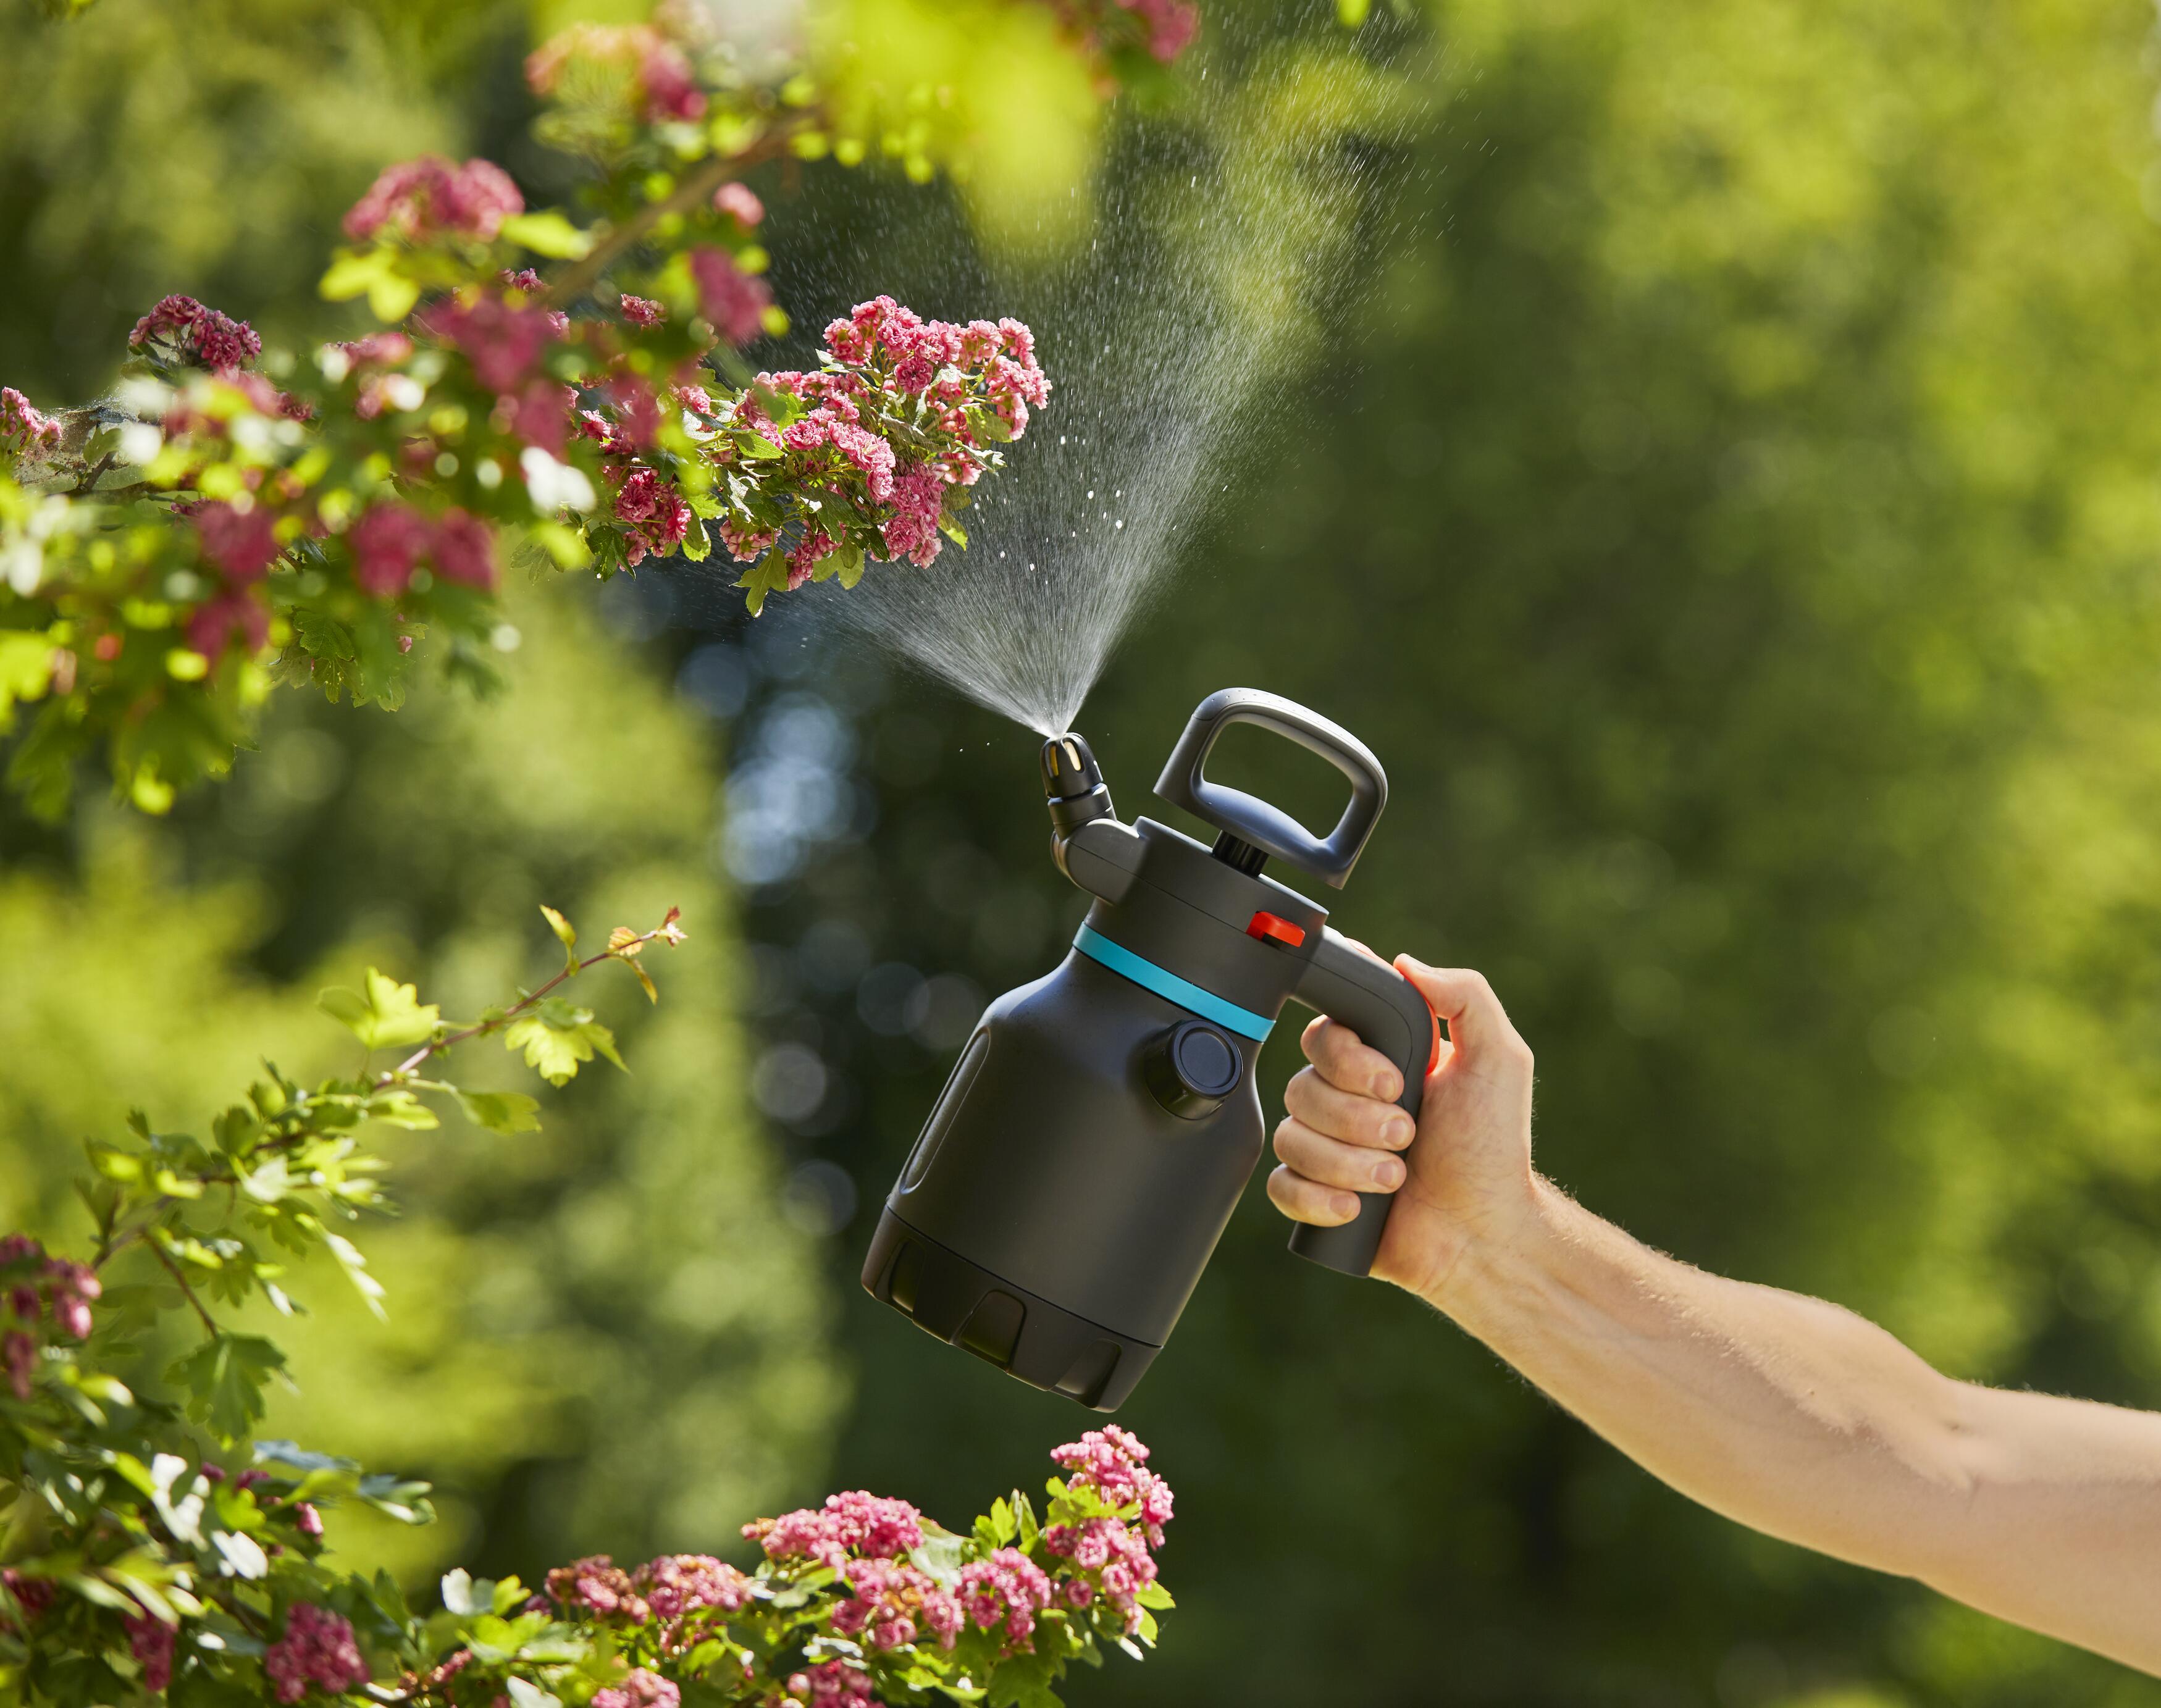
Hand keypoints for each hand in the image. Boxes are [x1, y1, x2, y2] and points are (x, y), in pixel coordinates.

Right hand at [1266, 956, 1538, 1299]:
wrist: (1485, 1232)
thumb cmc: (1493, 1149)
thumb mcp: (1499, 1060)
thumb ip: (1466, 996)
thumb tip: (1406, 962)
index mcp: (1378, 1060)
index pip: (1325, 1033)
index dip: (1348, 1057)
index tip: (1394, 1080)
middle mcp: (1344, 1099)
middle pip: (1301, 1086)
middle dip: (1357, 1117)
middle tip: (1408, 1135)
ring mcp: (1325, 1147)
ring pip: (1291, 1136)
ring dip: (1349, 1162)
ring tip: (1396, 1178)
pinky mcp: (1313, 1194)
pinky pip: (1281, 1184)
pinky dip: (1318, 1197)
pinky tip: (1356, 1208)